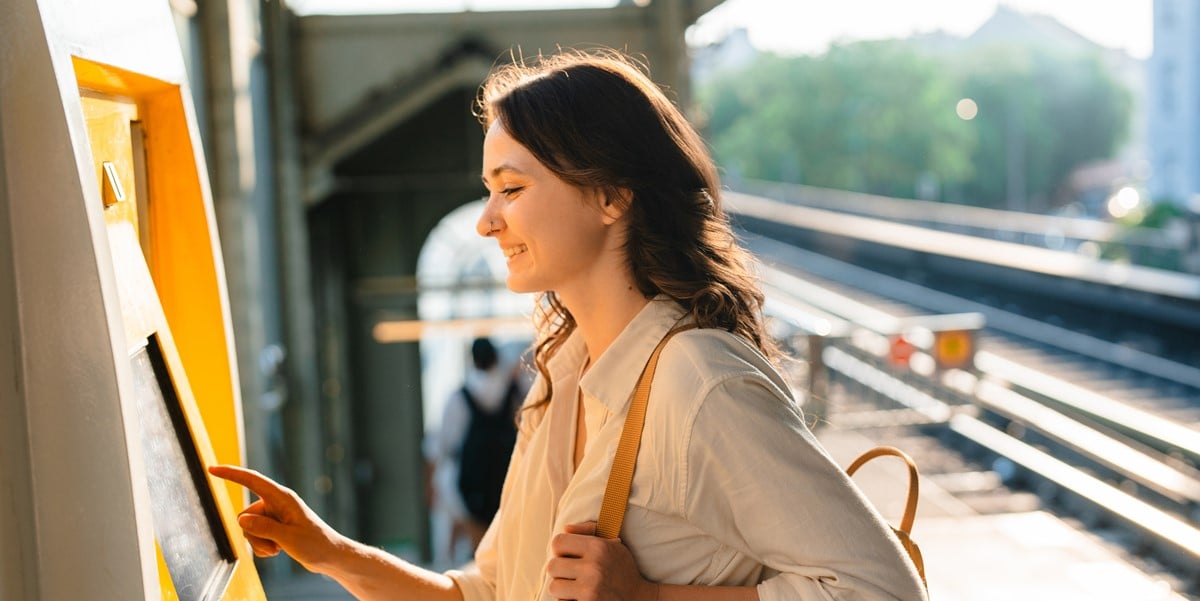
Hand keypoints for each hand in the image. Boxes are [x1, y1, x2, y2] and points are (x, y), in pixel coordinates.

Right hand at [208, 465, 345, 573]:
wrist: (329, 556)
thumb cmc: (314, 544)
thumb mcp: (288, 538)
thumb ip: (264, 528)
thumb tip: (240, 519)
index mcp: (282, 497)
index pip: (252, 480)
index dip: (231, 473)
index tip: (212, 468)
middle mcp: (276, 503)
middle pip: (245, 516)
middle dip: (254, 535)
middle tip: (276, 545)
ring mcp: (274, 515)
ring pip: (248, 529)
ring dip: (260, 543)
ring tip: (280, 548)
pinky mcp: (273, 526)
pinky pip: (254, 537)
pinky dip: (263, 547)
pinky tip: (279, 550)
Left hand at [545, 521, 657, 600]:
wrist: (640, 599)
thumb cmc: (623, 570)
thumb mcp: (612, 545)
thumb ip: (588, 531)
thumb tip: (565, 528)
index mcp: (598, 547)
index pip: (558, 542)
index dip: (560, 550)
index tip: (568, 556)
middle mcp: (593, 567)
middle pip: (552, 566)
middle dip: (559, 571)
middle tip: (571, 575)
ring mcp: (590, 590)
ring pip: (553, 587)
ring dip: (562, 589)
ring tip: (575, 588)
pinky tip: (579, 598)